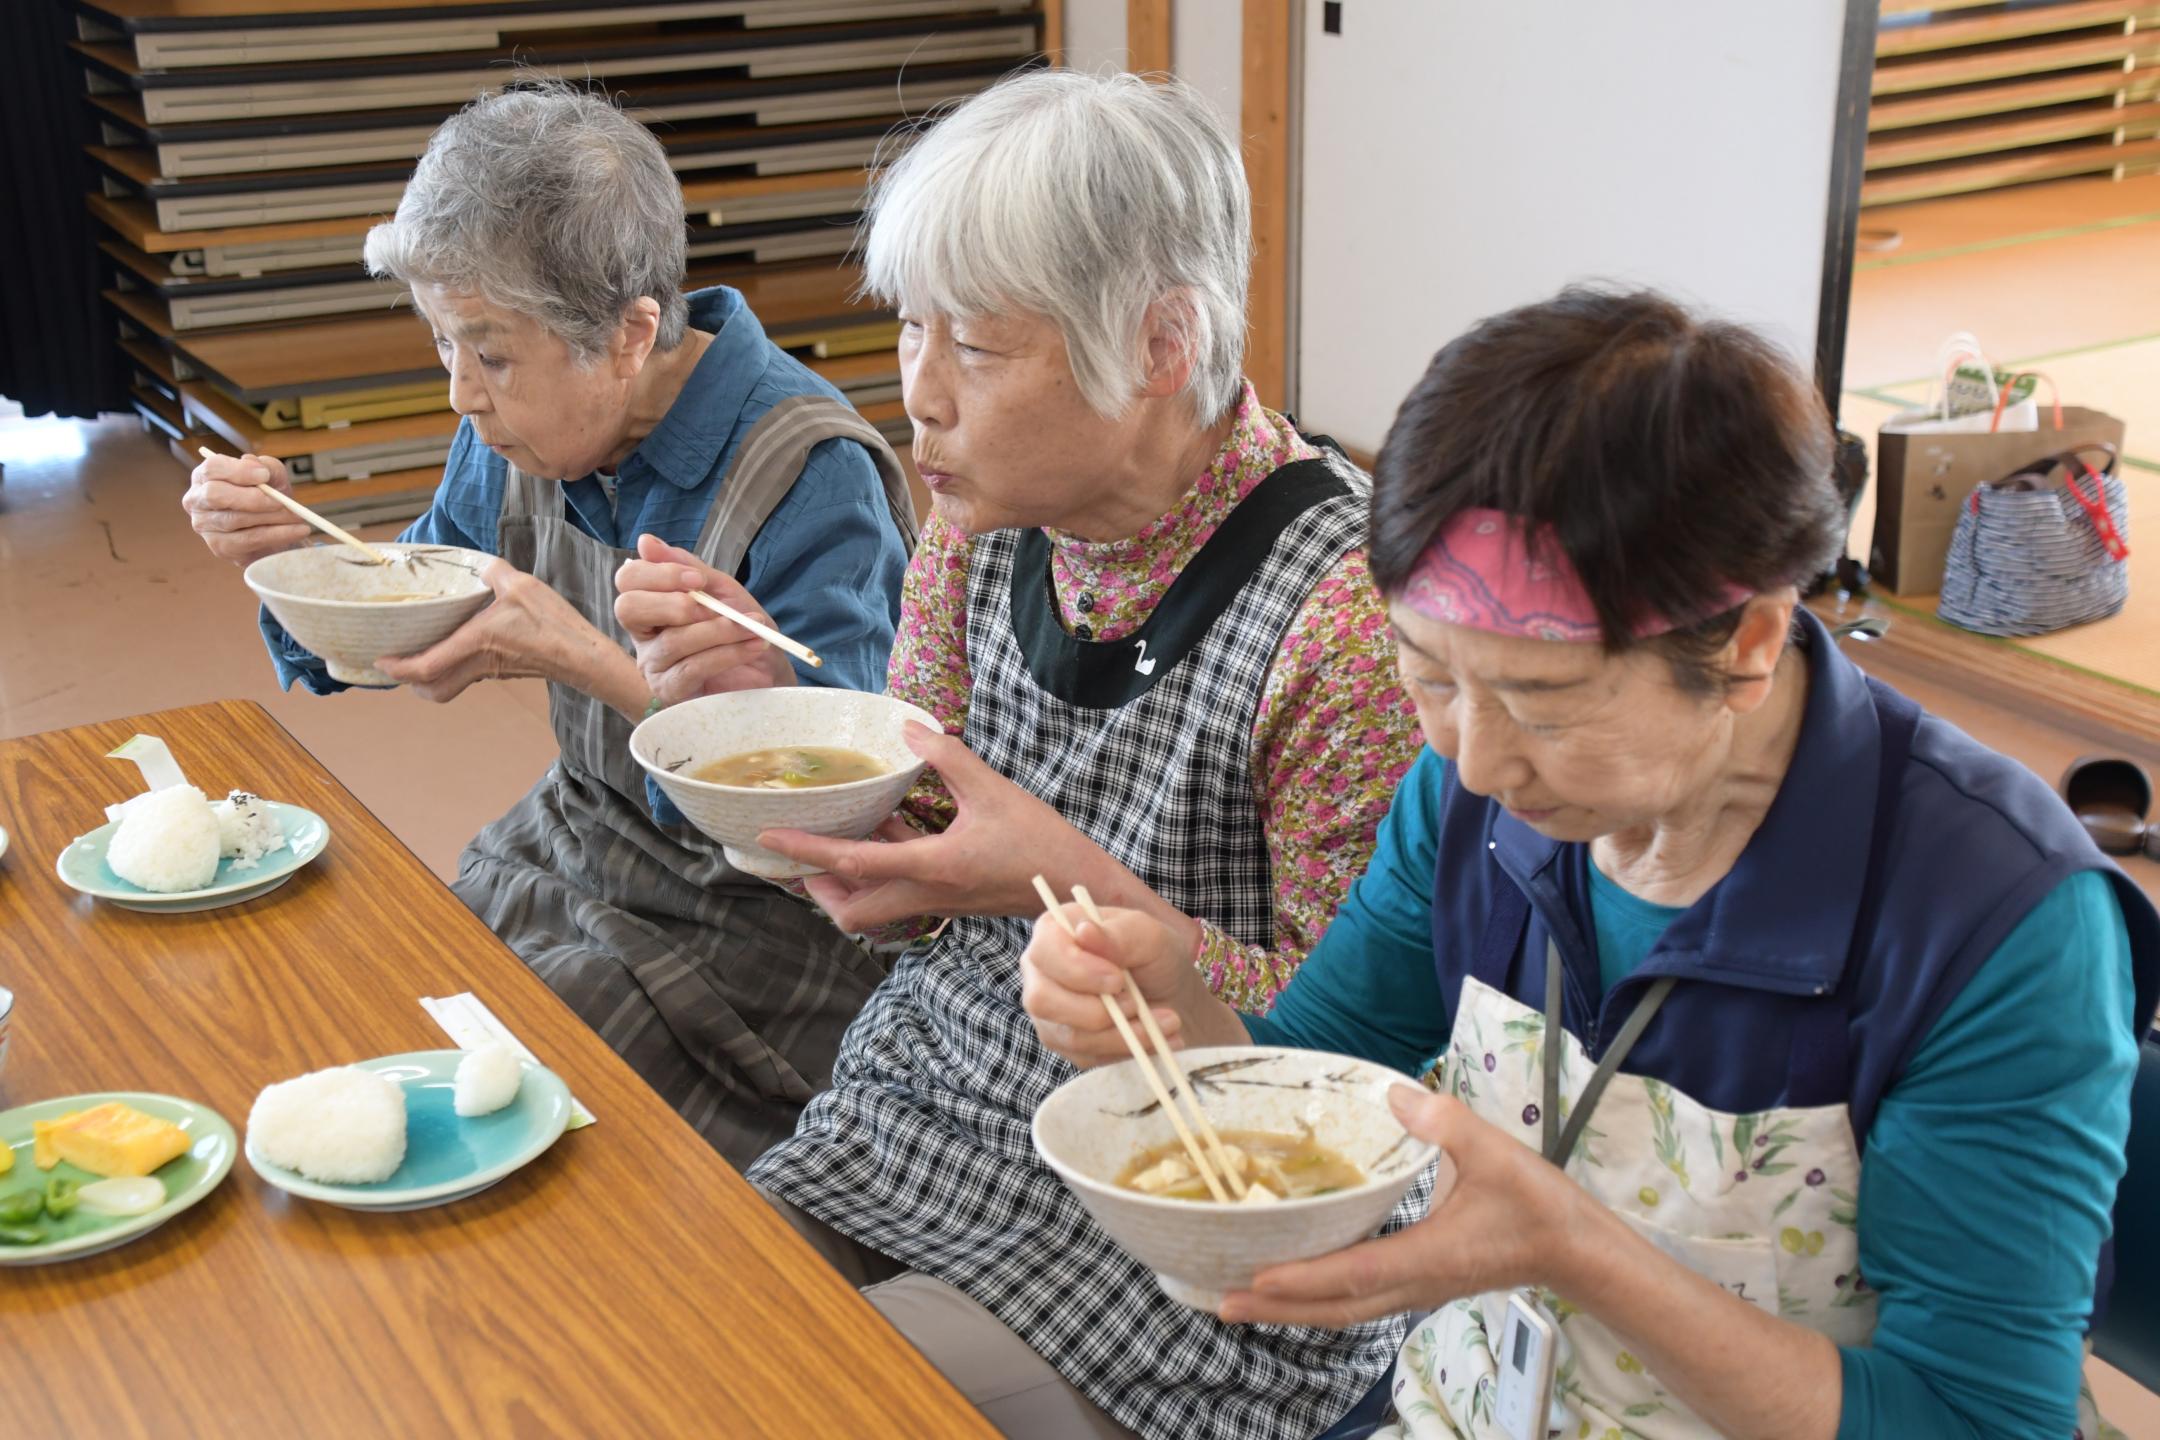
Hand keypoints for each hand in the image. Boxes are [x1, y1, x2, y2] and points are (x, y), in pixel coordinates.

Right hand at [182, 451, 310, 564]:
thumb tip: (251, 461)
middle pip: (215, 494)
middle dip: (251, 498)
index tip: (264, 475)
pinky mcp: (220, 547)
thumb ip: (267, 466)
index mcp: (205, 476)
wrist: (277, 531)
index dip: (238, 471)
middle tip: (280, 501)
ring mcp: (205, 526)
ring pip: (235, 519)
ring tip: (296, 516)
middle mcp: (197, 500)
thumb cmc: (269, 499)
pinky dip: (278, 534)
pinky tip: (298, 530)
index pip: (212, 468)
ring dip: (271, 517)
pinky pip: (249, 540)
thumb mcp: (273, 478)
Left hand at [375, 558, 605, 702]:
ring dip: (429, 679)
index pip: (426, 667)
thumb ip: (494, 571)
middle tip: (396, 663)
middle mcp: (478, 663)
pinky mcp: (502, 670)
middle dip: (410, 682)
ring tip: (420, 655)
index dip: (399, 668)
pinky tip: (456, 646)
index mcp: (476, 642)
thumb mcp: (522, 585)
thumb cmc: (554, 624)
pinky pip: (466, 676)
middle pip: (432, 690)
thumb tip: (479, 564)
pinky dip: (451, 668)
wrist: (584, 657)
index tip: (382, 660)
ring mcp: (491, 671)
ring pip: (448, 687)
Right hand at [614, 533, 793, 703]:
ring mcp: (654, 665)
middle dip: (674, 603)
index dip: (658, 574)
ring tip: (751, 626)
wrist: (772, 669)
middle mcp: (644, 635)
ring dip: (719, 630)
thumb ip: (688, 566)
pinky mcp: (672, 692)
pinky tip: (752, 645)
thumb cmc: (742, 627)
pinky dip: (728, 653)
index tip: (697, 579)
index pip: (628, 580)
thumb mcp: (721, 590)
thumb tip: (646, 542)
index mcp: (651, 604)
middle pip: (628, 608)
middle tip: (711, 606)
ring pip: (673, 640)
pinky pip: (693, 668)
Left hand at [759, 724, 1186, 937]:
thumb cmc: (1040, 841)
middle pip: (853, 914)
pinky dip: (882, 872)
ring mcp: (938, 903)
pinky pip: (900, 895)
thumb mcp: (994, 789)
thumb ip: (948, 757)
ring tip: (833, 844)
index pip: (855, 864)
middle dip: (818, 892)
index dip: (808, 850)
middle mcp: (928, 894)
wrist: (1077, 886)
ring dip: (846, 887)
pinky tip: (889, 829)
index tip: (772, 836)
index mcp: (934, 867)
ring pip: (874, 912)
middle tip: (799, 859)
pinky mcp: (950, 901)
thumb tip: (910, 727)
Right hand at [1020, 902, 1209, 1065]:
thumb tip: (1084, 931)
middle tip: (1137, 1005)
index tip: (1118, 979)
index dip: (1077, 970)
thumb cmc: (1156, 955)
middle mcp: (1041, 973)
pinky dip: (1125, 1049)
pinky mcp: (1065, 1043)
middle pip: (1043, 1000)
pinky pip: (1086, 1057)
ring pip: (1069, 1036)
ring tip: (1165, 1022)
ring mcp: (1049, 1012)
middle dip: (1096, 1011)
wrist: (1173, 994)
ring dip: (1121, 1034)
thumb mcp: (1149, 935)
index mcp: (1054, 932)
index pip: (1044, 952)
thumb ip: (1118, 934)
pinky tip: (1154, 1036)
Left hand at [1218, 1087, 1588, 1327]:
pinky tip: (1296, 1283)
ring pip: (1345, 1310)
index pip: (1355, 1273)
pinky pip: (1359, 1300)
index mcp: (1429, 1256)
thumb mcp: (1496, 1152)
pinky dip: (1320, 1298)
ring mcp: (1417, 1290)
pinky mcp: (1420, 1283)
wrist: (1576, 1249)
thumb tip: (1394, 1093)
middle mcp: (1415, 1284)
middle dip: (1277, 1309)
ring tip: (1241, 1299)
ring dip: (1294, 1308)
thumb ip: (1447, 1122)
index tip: (1255, 1279)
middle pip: (1336, 1307)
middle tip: (1220, 1302)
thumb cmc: (1538, 1204)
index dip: (1304, 1278)